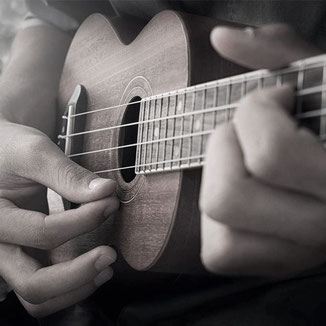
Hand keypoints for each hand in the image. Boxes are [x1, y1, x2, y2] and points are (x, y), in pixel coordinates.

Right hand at [0, 120, 118, 316]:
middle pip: (33, 283)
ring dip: (75, 288)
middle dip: (78, 272)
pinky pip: (42, 287)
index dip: (84, 220)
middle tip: (110, 254)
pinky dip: (68, 287)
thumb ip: (68, 174)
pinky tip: (92, 270)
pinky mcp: (25, 255)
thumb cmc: (10, 148)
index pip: (43, 232)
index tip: (109, 201)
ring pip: (37, 296)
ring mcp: (10, 255)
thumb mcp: (34, 152)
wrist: (0, 153)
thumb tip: (106, 191)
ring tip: (106, 268)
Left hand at [200, 24, 325, 277]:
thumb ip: (278, 55)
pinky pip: (219, 253)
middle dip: (225, 147)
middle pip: (227, 196)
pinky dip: (216, 221)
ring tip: (245, 164)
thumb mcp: (322, 84)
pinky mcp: (270, 265)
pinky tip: (242, 196)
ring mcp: (296, 253)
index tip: (276, 99)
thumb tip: (222, 38)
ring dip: (219, 177)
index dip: (256, 112)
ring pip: (218, 224)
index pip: (270, 155)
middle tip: (248, 133)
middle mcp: (325, 227)